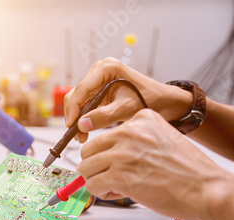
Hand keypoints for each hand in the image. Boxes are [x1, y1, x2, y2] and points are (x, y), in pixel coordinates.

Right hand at [64, 57, 191, 142]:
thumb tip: (82, 125)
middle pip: (77, 94)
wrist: (162, 100)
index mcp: (107, 68)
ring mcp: (97, 80)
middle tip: (77, 134)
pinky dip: (83, 117)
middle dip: (75, 115)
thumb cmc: (149, 99)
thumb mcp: (127, 109)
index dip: (74, 109)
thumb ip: (104, 116)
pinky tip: (86, 129)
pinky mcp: (98, 89)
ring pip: (78, 100)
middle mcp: (99, 71)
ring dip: (78, 118)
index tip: (71, 125)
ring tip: (82, 135)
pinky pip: (84, 104)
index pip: (82, 89)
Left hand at [77, 109, 228, 219]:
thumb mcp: (161, 139)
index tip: (120, 164)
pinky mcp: (119, 176)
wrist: (206, 189)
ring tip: (117, 187)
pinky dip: (101, 193)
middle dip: (96, 167)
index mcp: (141, 119)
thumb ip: (134, 141)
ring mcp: (122, 153)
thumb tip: (105, 155)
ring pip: (86, 168)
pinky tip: (119, 193)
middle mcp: (129, 132)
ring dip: (98, 181)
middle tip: (111, 178)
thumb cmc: (187, 171)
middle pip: (88, 151)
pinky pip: (92, 185)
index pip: (104, 136)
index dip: (108, 154)